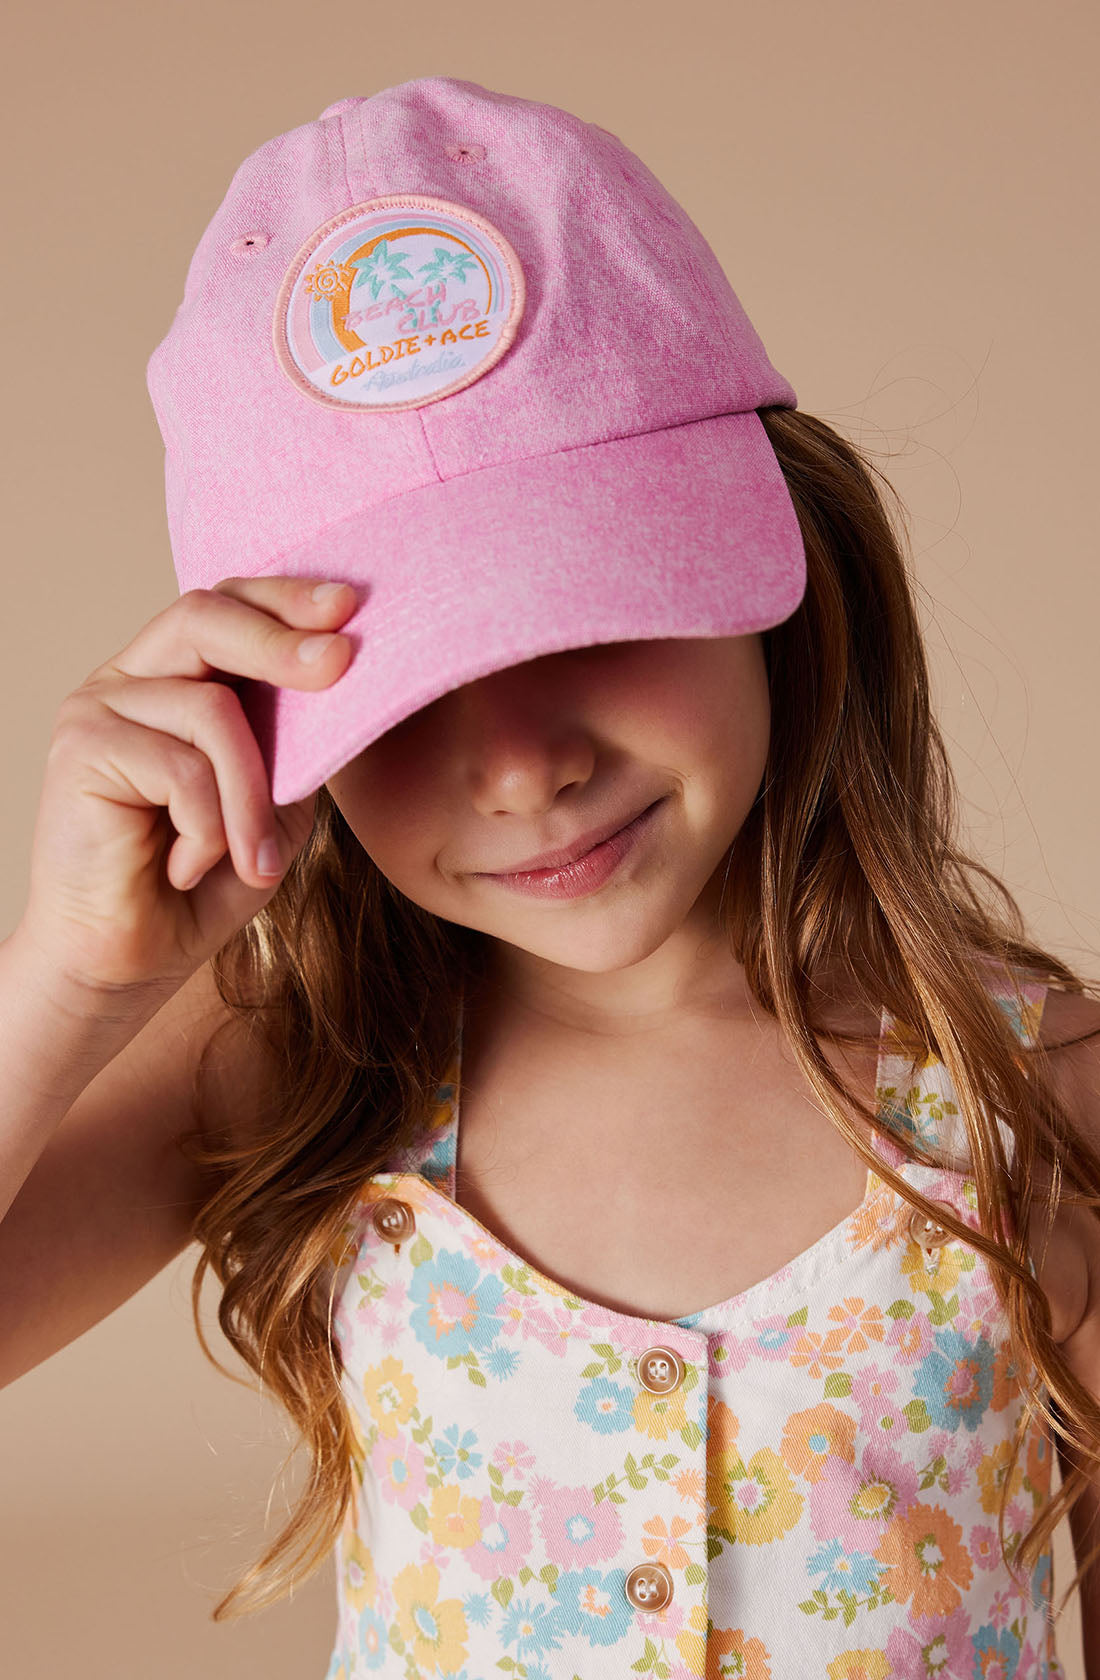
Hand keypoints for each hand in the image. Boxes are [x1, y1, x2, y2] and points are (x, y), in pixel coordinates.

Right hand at [17, 576, 356, 999]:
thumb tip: (344, 674)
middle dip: (281, 639)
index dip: (287, 598)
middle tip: (340, 661)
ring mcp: (99, 707)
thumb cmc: (203, 880)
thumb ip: (297, 740)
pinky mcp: (81, 748)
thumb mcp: (275, 800)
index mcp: (176, 676)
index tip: (349, 605)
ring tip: (255, 860)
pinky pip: (181, 767)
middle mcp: (131, 677)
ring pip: (211, 709)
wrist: (130, 959)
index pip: (229, 606)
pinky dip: (210, 827)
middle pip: (204, 615)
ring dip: (252, 796)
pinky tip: (190, 868)